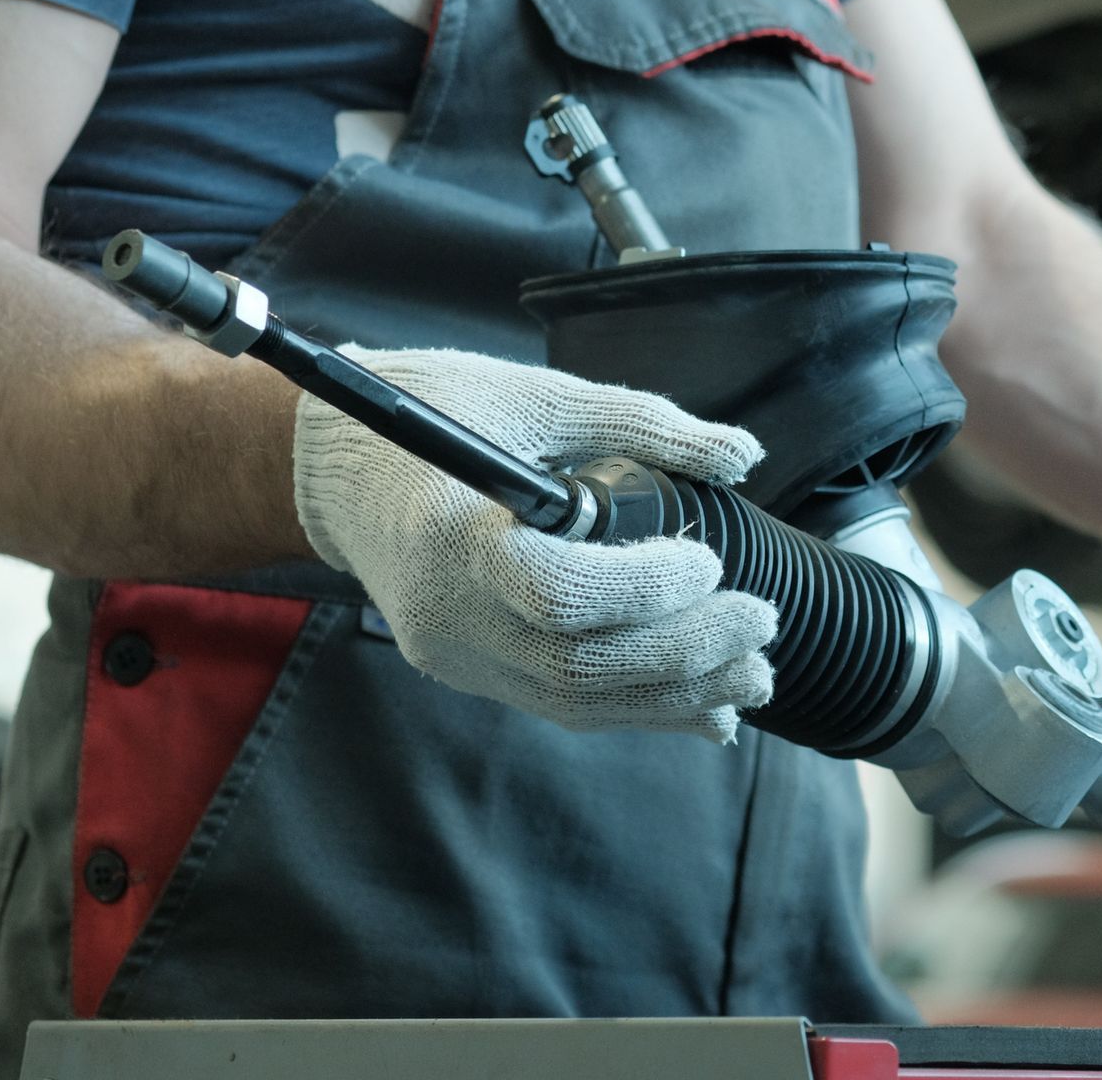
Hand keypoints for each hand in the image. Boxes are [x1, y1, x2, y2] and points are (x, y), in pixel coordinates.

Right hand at [292, 347, 776, 741]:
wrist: (340, 468)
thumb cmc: (437, 412)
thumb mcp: (536, 395)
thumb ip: (642, 423)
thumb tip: (742, 453)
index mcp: (453, 534)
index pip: (556, 593)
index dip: (645, 587)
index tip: (708, 561)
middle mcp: (448, 613)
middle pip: (577, 665)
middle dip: (686, 653)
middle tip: (761, 622)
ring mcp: (457, 654)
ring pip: (577, 701)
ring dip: (678, 695)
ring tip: (754, 673)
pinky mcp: (473, 671)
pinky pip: (564, 702)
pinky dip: (642, 706)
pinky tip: (707, 704)